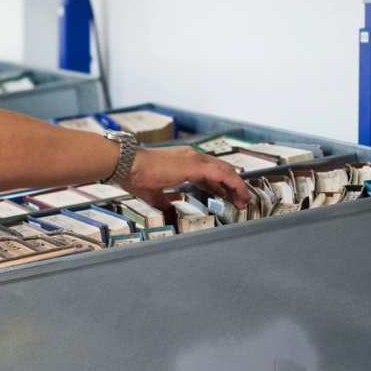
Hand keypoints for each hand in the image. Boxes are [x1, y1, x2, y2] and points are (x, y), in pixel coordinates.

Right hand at [121, 147, 248, 211]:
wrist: (128, 165)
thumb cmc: (136, 176)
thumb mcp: (154, 194)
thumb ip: (165, 203)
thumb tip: (169, 213)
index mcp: (183, 162)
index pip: (209, 174)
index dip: (221, 187)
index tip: (228, 198)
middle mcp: (192, 157)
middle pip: (221, 171)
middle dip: (232, 187)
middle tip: (240, 202)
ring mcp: (194, 159)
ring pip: (225, 170)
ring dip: (236, 186)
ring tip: (243, 201)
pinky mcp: (195, 165)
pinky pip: (222, 174)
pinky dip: (233, 184)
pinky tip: (239, 195)